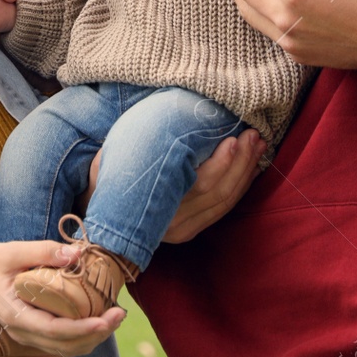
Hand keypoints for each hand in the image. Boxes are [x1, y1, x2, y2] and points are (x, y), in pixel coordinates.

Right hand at [0, 241, 124, 356]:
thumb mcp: (12, 251)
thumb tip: (77, 253)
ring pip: (66, 348)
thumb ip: (43, 251)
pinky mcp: (34, 330)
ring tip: (115, 317)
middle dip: (97, 334)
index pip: (55, 331)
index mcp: (16, 315)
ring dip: (93, 337)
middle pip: (66, 345)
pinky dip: (83, 335)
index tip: (106, 319)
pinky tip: (98, 319)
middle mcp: (23, 332)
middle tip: (120, 313)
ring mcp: (28, 334)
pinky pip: (62, 342)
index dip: (84, 329)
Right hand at [75, 128, 264, 241]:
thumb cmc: (105, 180)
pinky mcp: (195, 228)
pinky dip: (241, 183)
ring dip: (246, 171)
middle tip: (252, 134)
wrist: (98, 215)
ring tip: (257, 144)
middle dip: (241, 163)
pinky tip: (251, 163)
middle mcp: (176, 225)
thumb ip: (134, 152)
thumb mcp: (109, 163)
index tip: (233, 141)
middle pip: (219, 193)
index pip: (199, 187)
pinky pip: (224, 206)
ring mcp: (187, 229)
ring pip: (226, 200)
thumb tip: (160, 127)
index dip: (220, 165)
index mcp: (156, 210)